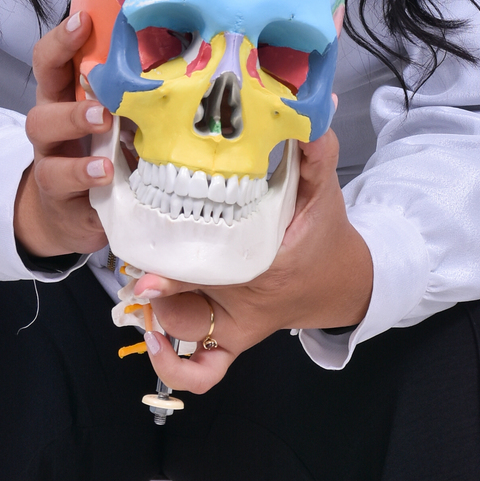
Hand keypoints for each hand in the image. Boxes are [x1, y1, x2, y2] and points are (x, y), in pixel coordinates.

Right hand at [13, 11, 113, 259]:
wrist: (74, 215)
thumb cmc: (105, 155)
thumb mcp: (120, 123)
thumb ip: (135, 99)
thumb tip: (187, 66)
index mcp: (69, 96)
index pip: (55, 59)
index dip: (63, 38)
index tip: (83, 20)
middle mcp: (53, 121)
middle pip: (41, 88)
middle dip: (64, 74)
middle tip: (97, 88)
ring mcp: (50, 156)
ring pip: (41, 129)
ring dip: (73, 123)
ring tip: (103, 128)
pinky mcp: (56, 191)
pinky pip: (59, 179)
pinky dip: (82, 174)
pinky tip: (104, 173)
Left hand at [131, 127, 373, 394]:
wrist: (340, 280)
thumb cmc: (323, 233)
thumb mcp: (325, 188)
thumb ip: (317, 149)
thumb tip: (310, 108)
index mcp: (264, 263)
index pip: (213, 264)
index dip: (175, 264)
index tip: (148, 256)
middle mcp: (245, 302)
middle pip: (189, 300)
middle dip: (159, 284)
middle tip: (139, 268)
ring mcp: (236, 326)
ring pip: (185, 331)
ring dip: (160, 313)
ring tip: (143, 288)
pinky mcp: (231, 341)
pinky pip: (202, 372)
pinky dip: (173, 364)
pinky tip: (153, 337)